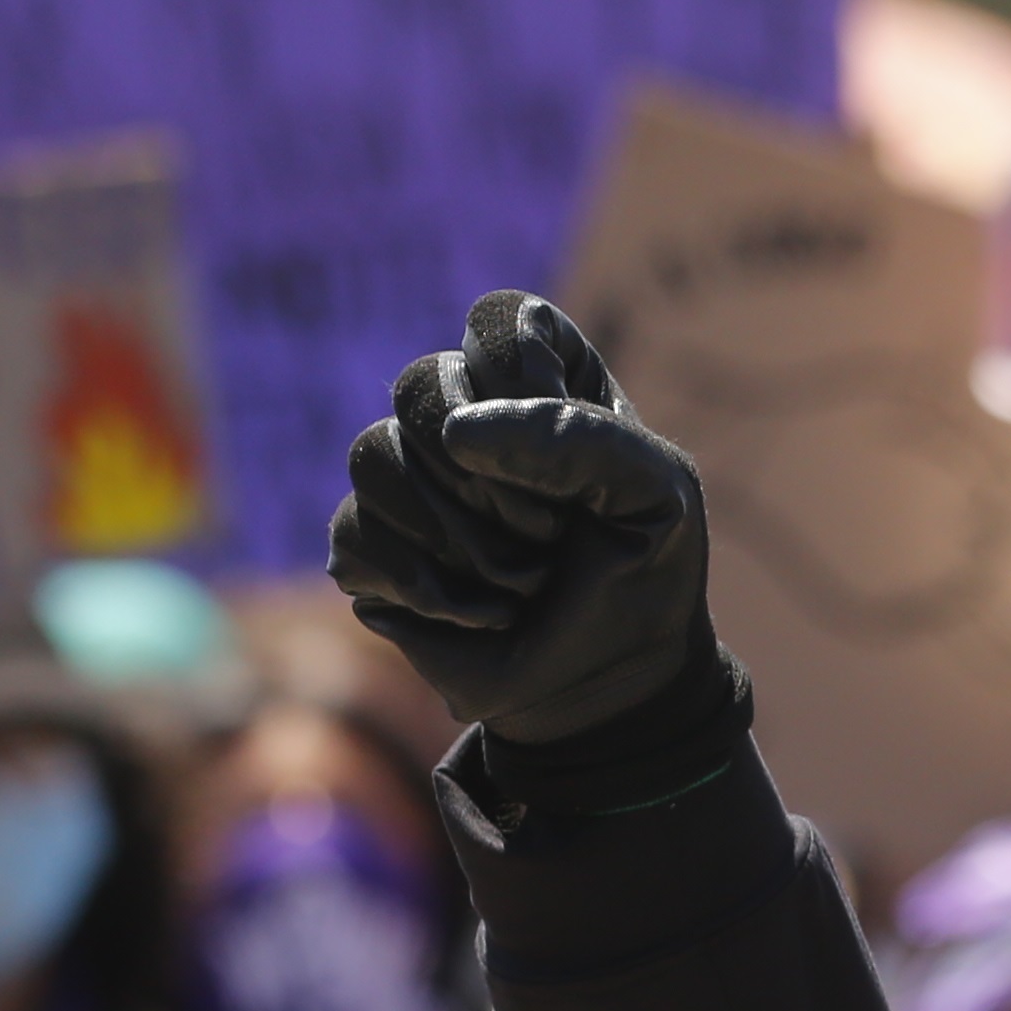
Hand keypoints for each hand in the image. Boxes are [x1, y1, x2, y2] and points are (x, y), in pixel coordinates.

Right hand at [330, 292, 713, 745]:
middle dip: (495, 484)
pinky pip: (355, 536)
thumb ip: (581, 438)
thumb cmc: (640, 577)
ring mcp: (406, 479)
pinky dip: (428, 588)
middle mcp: (463, 415)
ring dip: (463, 540)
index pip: (499, 322)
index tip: (574, 467)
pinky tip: (479, 615)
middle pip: (423, 384)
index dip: (526, 387)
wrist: (608, 687)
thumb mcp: (654, 497)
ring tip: (519, 584)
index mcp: (541, 380)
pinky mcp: (367, 547)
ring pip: (373, 456)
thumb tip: (457, 433)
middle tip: (549, 540)